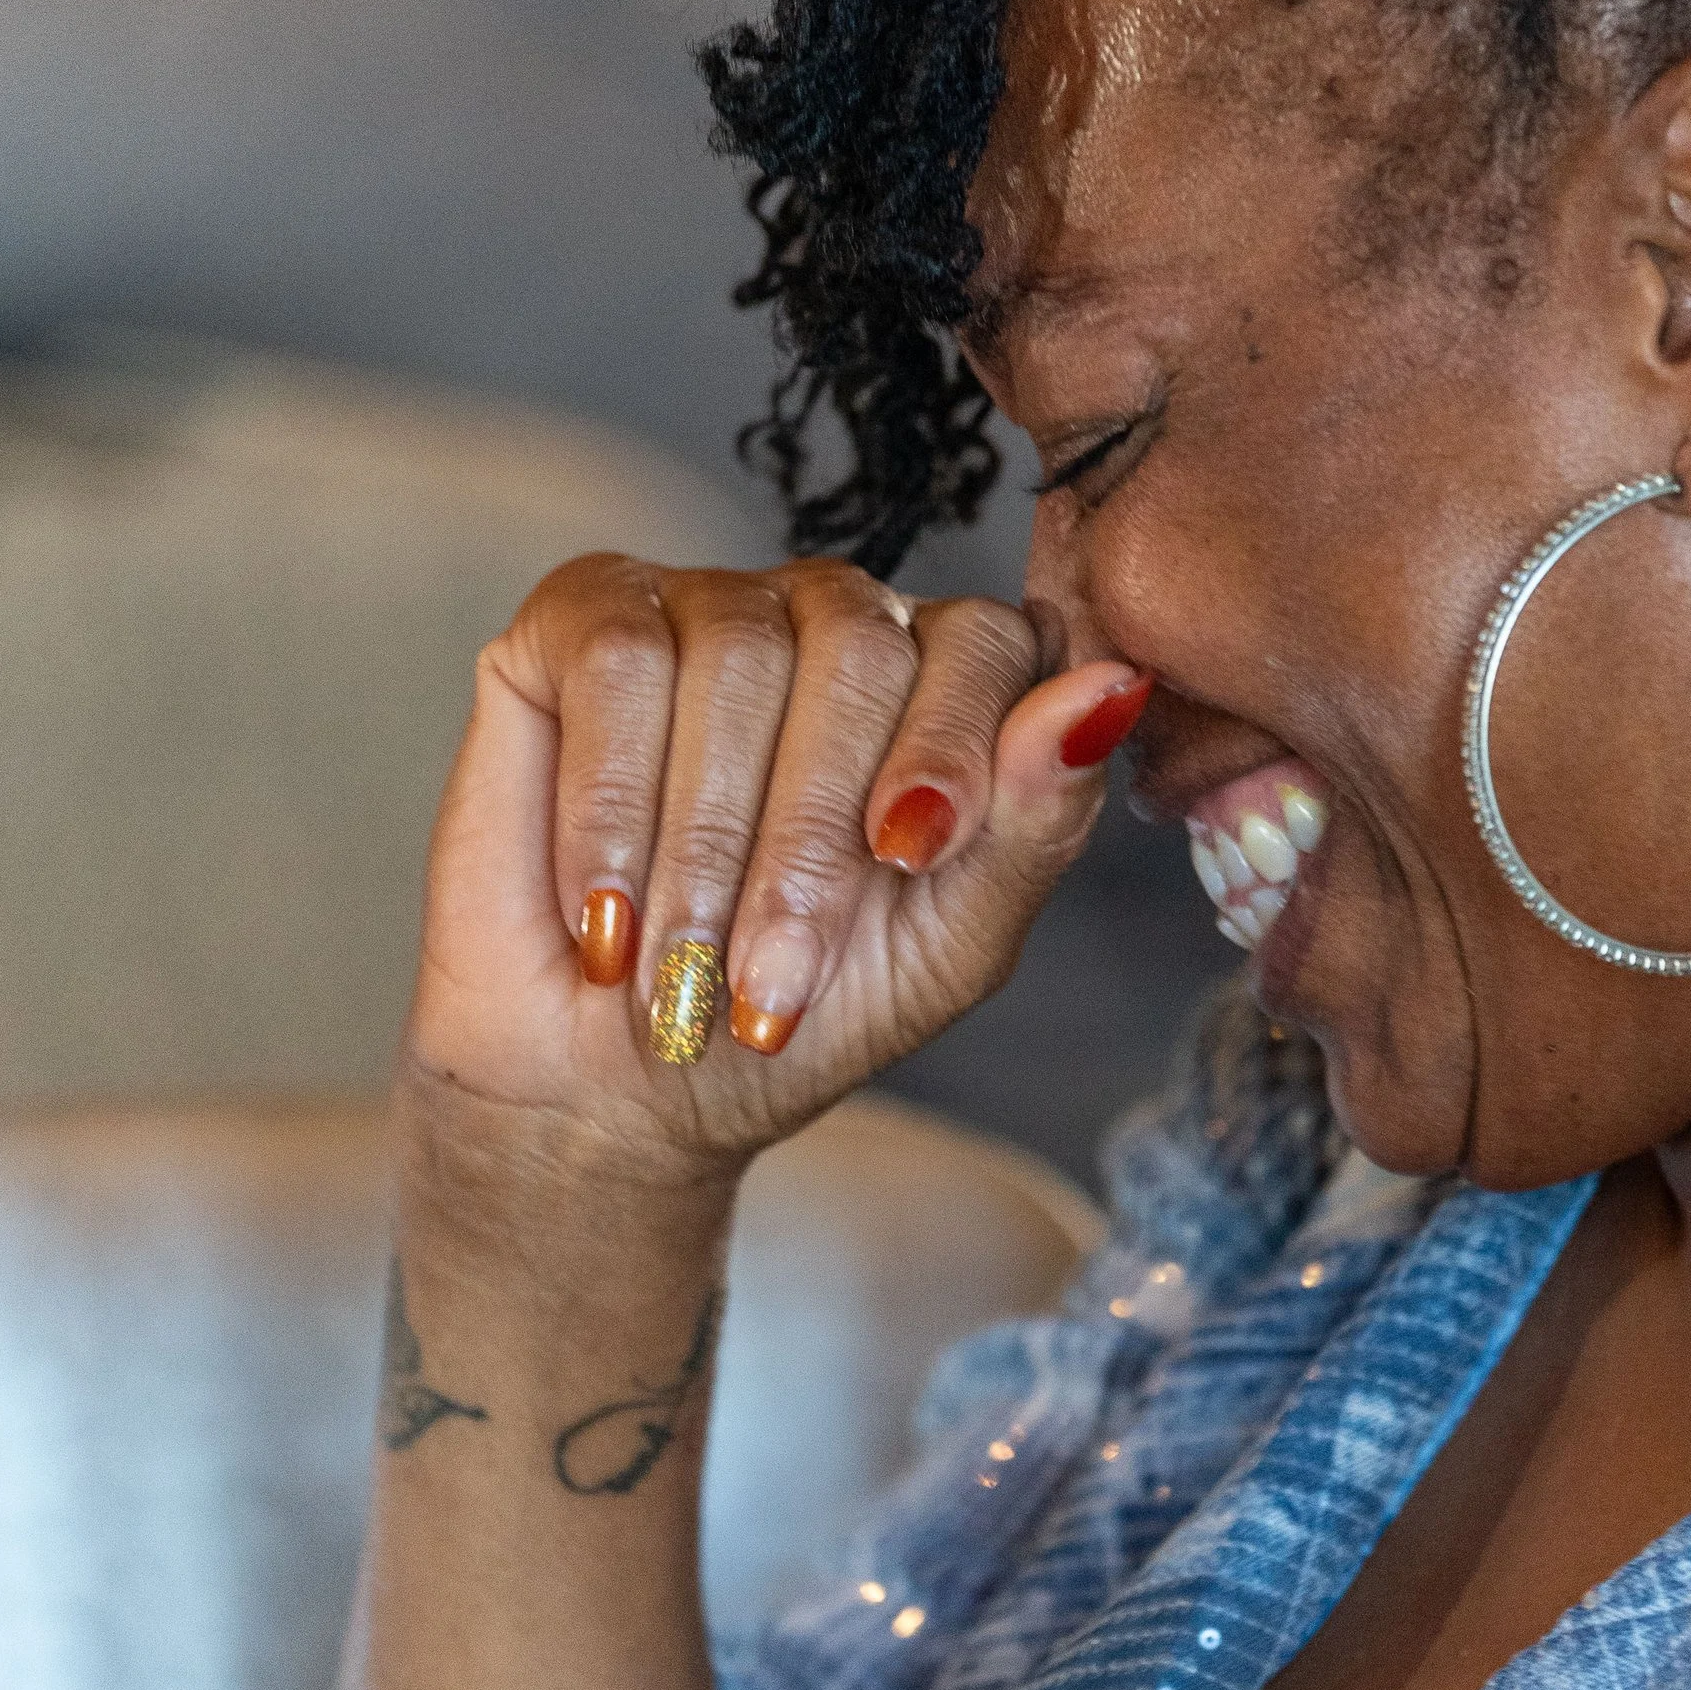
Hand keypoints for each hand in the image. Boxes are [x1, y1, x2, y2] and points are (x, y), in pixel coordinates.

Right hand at [406, 555, 1151, 1186]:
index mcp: (946, 681)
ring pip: (731, 655)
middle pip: (859, 646)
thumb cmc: (797, 1014)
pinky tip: (605, 909)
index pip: (990, 640)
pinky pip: (615, 661)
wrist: (619, 1085)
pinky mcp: (580, 621)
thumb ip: (1037, 819)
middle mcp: (833, 618)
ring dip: (705, 847)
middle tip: (773, 982)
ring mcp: (706, 604)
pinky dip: (609, 805)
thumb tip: (1111, 686)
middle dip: (812, 836)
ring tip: (680, 972)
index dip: (950, 745)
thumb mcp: (947, 946)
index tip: (909, 857)